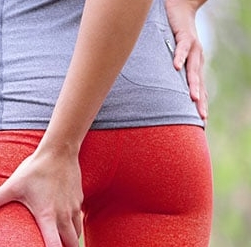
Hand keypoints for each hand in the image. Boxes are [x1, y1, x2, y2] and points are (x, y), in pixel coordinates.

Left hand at [0, 148, 82, 246]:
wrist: (59, 152)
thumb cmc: (35, 169)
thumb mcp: (12, 185)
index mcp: (47, 216)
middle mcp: (63, 216)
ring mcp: (73, 209)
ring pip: (77, 237)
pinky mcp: (78, 202)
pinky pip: (78, 223)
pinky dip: (74, 233)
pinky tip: (67, 232)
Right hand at [165, 0, 207, 119]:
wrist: (179, 9)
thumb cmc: (173, 36)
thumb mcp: (172, 58)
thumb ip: (168, 74)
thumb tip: (157, 91)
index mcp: (194, 67)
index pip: (200, 89)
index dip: (201, 105)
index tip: (202, 122)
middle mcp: (197, 60)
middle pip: (199, 84)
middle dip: (200, 101)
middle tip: (201, 117)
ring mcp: (193, 48)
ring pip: (193, 69)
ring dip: (193, 83)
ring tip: (192, 98)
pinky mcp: (185, 36)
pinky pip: (182, 48)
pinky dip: (179, 56)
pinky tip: (175, 66)